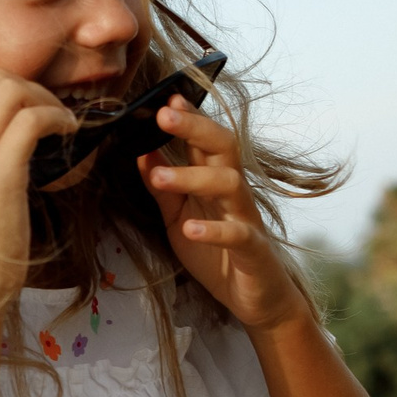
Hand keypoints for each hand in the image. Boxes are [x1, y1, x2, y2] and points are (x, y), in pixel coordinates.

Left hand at [141, 98, 313, 330]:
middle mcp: (234, 192)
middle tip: (162, 114)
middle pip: (222, 146)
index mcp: (215, 180)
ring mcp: (246, 218)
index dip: (189, 116)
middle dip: (194, 127)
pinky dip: (213, 231)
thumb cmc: (217, 255)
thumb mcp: (178, 219)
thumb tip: (140, 152)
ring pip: (230, 183)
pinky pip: (238, 234)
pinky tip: (190, 229)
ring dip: (194, 177)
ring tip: (161, 178)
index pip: (204, 139)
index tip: (165, 96)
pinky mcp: (254, 249)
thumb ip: (163, 188)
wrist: (255, 299)